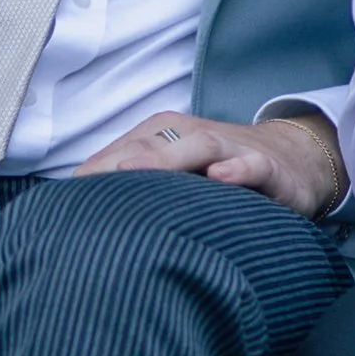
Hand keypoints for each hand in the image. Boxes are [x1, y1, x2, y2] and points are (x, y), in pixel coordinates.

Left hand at [73, 106, 344, 215]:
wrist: (294, 159)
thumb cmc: (218, 173)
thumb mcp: (175, 177)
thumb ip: (135, 190)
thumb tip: (74, 221)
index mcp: (163, 136)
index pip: (120, 153)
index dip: (92, 176)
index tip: (60, 206)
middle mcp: (193, 135)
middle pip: (150, 145)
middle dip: (117, 164)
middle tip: (85, 186)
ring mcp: (231, 148)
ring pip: (198, 145)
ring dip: (166, 159)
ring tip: (133, 174)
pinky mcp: (268, 167)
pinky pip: (252, 164)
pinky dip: (237, 168)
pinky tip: (221, 176)